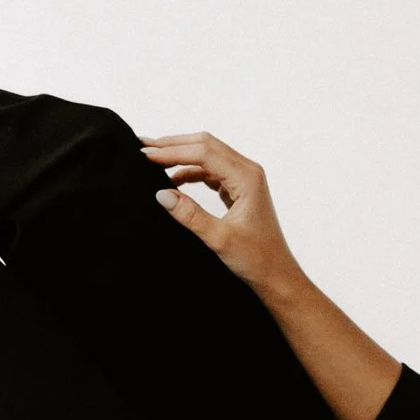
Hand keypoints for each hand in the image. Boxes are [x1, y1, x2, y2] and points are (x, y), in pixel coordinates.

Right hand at [140, 132, 297, 291]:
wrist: (276, 274)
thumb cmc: (256, 258)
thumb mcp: (219, 239)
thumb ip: (190, 215)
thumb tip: (162, 193)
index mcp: (247, 178)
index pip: (203, 153)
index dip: (172, 151)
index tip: (146, 154)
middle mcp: (248, 172)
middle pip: (206, 145)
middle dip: (174, 145)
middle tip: (144, 146)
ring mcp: (244, 179)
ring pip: (207, 155)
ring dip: (181, 155)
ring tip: (153, 159)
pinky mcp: (238, 189)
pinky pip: (211, 171)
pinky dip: (190, 171)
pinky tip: (173, 179)